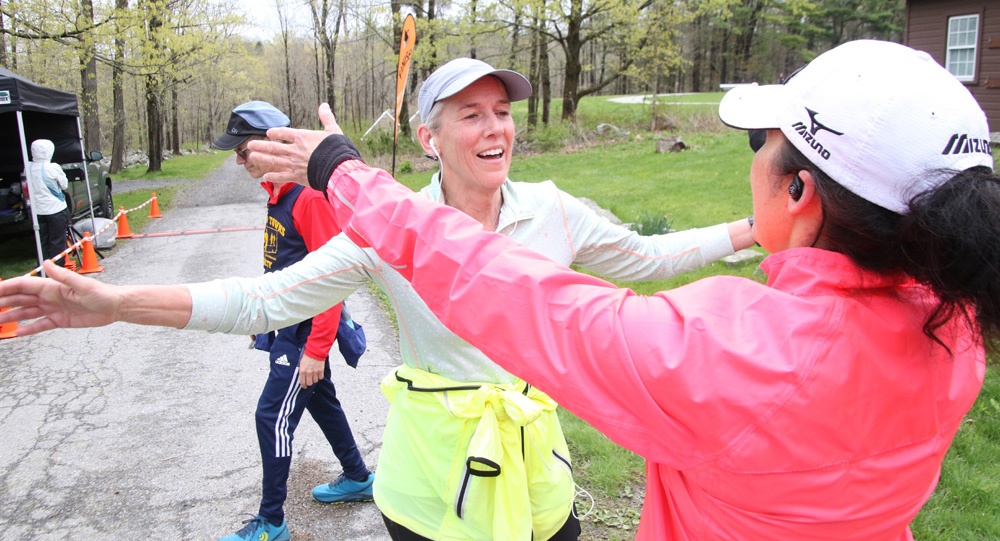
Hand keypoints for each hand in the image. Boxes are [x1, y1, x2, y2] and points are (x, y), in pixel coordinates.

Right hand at [0, 261, 122, 335]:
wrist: (115, 307)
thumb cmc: (102, 293)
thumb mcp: (83, 284)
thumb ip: (64, 276)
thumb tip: (46, 263)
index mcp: (52, 286)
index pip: (23, 285)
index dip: (5, 288)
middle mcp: (49, 297)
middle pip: (20, 300)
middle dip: (3, 303)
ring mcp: (53, 309)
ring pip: (26, 313)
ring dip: (10, 317)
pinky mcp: (60, 320)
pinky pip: (40, 325)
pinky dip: (28, 329)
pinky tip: (16, 333)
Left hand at [249, 103, 343, 185]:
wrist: (338, 168)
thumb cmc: (337, 148)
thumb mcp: (333, 130)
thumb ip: (326, 118)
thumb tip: (324, 105)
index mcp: (302, 137)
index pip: (284, 132)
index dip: (275, 132)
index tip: (269, 132)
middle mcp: (295, 150)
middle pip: (274, 146)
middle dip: (261, 145)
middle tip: (250, 144)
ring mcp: (295, 164)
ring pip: (274, 160)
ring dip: (262, 158)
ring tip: (252, 156)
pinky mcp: (298, 176)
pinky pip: (283, 176)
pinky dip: (274, 176)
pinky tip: (266, 175)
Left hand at [299, 354, 326, 388]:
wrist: (315, 351)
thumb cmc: (307, 356)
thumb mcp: (301, 364)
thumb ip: (302, 371)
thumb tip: (302, 377)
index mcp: (302, 371)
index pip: (302, 382)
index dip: (303, 386)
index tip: (304, 386)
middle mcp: (308, 373)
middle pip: (309, 383)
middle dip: (309, 383)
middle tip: (309, 381)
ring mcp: (315, 372)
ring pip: (315, 381)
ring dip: (314, 379)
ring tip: (314, 376)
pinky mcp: (321, 370)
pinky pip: (320, 378)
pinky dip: (319, 377)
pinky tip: (318, 374)